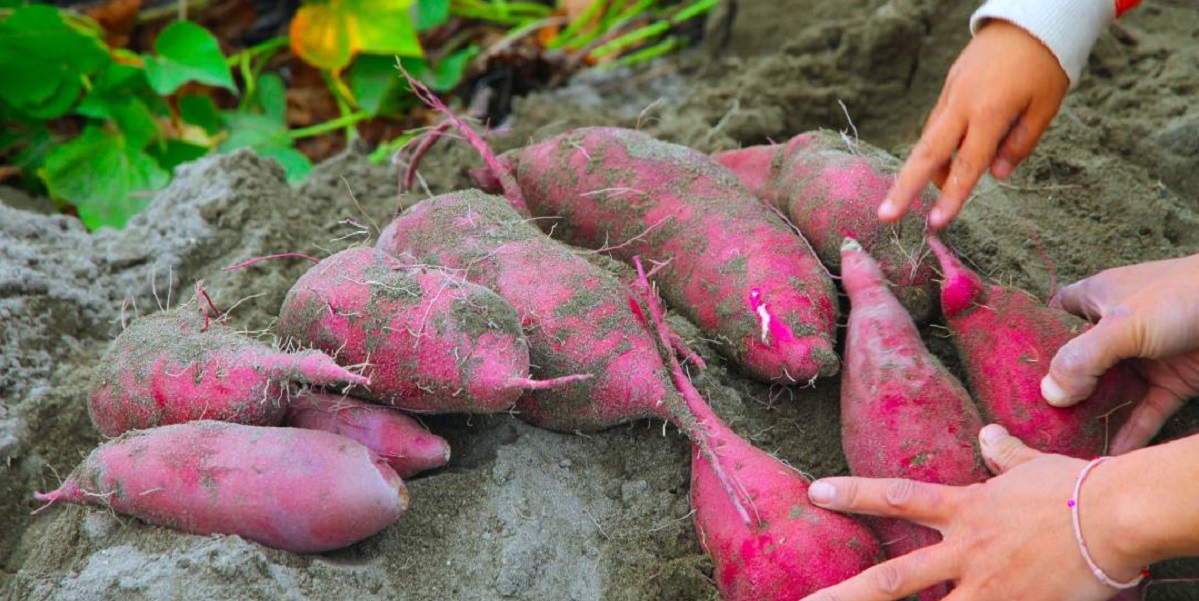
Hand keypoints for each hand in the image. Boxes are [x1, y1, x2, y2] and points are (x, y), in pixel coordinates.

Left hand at [800, 425, 1138, 600]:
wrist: (1117, 514)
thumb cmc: (1080, 486)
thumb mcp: (1033, 465)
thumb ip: (1005, 455)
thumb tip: (989, 434)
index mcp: (965, 510)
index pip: (896, 497)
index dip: (853, 495)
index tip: (816, 491)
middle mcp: (964, 551)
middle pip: (892, 579)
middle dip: (845, 595)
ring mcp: (986, 586)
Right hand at [878, 20, 1068, 227]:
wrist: (1028, 20)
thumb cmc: (1044, 65)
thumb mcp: (1045, 106)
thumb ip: (1020, 143)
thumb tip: (996, 174)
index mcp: (990, 111)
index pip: (968, 164)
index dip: (952, 196)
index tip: (936, 223)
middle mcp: (962, 104)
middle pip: (927, 153)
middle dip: (904, 187)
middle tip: (884, 216)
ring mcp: (950, 94)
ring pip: (929, 139)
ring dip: (926, 169)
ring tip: (930, 191)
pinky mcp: (948, 88)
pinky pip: (938, 124)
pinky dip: (938, 146)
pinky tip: (946, 160)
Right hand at [1042, 254, 1198, 453]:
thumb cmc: (1184, 299)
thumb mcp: (1123, 325)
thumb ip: (1081, 359)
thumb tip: (1049, 395)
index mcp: (1099, 299)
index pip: (1054, 315)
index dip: (1032, 338)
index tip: (1009, 369)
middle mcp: (1117, 330)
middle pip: (1078, 363)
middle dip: (1058, 391)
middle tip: (1030, 421)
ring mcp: (1145, 358)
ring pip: (1109, 392)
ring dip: (1092, 416)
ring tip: (1062, 445)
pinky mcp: (1173, 383)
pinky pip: (1144, 413)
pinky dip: (1130, 434)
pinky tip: (1109, 458)